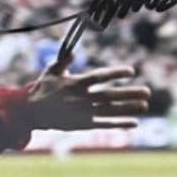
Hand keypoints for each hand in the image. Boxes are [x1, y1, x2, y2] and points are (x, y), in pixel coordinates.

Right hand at [26, 54, 148, 130]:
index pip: (100, 77)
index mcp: (75, 83)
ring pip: (109, 110)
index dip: (116, 74)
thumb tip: (74, 52)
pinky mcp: (82, 124)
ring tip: (145, 105)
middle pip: (110, 95)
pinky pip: (104, 124)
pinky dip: (119, 123)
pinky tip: (134, 122)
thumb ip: (64, 61)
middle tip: (147, 92)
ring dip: (128, 108)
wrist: (30, 112)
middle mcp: (81, 98)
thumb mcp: (51, 72)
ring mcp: (83, 112)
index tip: (131, 71)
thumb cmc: (42, 89)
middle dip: (129, 93)